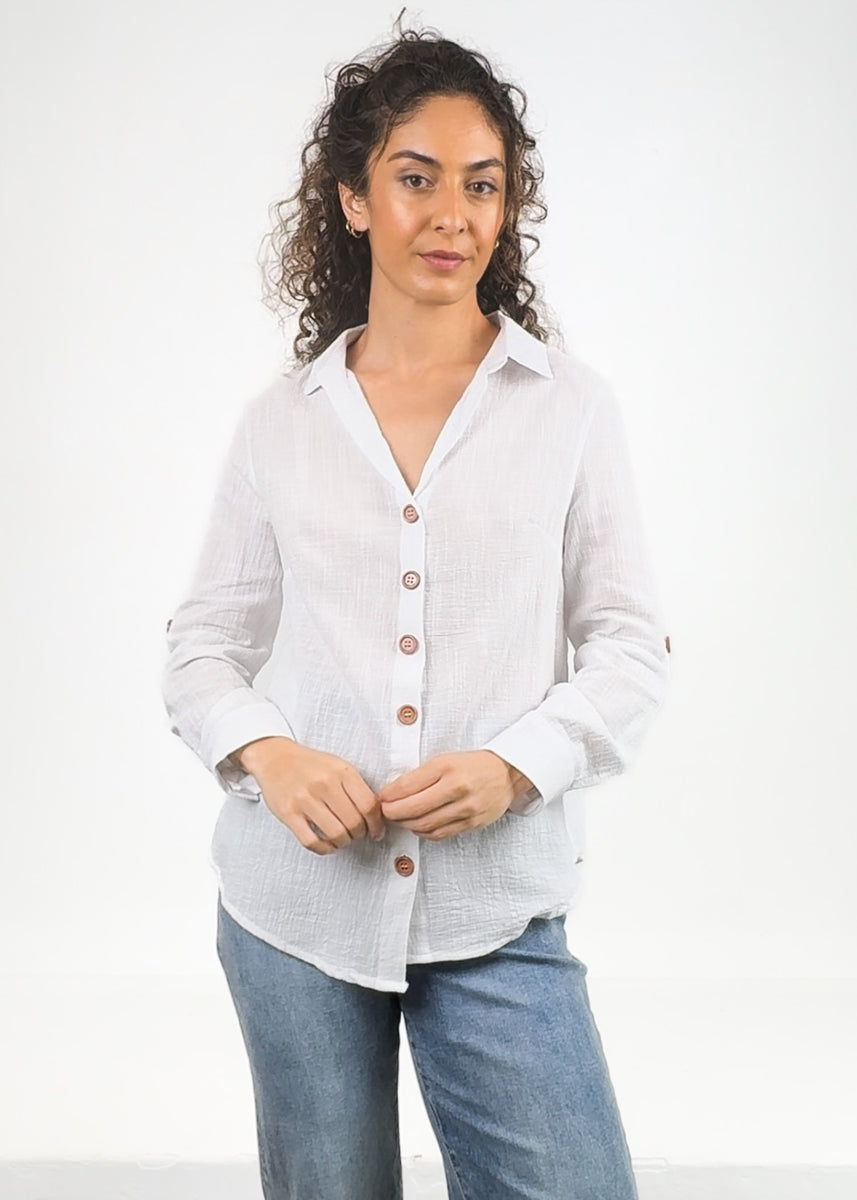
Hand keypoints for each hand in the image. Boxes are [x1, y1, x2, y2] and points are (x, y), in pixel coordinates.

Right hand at [235, 737, 385, 854]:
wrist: (275, 758)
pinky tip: (328, 844)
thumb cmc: (309, 765)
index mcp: (341, 771)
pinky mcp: (288, 813)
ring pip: (336, 834)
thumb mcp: (338, 766)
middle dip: (360, 834)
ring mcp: (305, 799)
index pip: (369, 805)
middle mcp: (324, 784)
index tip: (376, 831)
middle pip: (354, 822)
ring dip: (344, 842)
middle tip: (359, 834)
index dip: (377, 824)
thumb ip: (356, 788)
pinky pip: (312, 841)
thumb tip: (376, 817)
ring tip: (343, 838)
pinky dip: (324, 848)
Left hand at [377, 750, 529, 840]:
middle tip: (385, 812)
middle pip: (413, 808)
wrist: (507, 773)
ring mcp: (466, 807)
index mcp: (447, 767)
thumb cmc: (474, 765)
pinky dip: (424, 833)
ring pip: (425, 824)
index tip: (382, 797)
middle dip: (393, 812)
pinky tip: (418, 827)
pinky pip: (440, 834)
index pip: (408, 785)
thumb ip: (421, 775)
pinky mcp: (472, 823)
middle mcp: (457, 787)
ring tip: (399, 819)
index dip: (389, 794)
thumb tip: (393, 792)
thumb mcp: (446, 760)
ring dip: (406, 824)